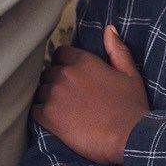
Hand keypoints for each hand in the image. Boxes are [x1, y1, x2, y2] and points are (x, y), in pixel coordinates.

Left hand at [31, 25, 149, 165]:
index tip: (72, 76)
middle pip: (48, 73)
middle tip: (68, 97)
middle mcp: (66, 74)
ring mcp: (54, 95)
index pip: (60, 53)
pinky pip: (33, 110)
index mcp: (84, 61)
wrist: (128, 136)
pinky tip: (54, 121)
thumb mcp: (130, 74)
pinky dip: (41, 115)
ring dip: (47, 99)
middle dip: (55, 82)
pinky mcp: (48, 116)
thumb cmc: (131, 106)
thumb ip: (117, 49)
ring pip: (39, 91)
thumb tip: (109, 29)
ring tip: (61, 110)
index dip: (64, 64)